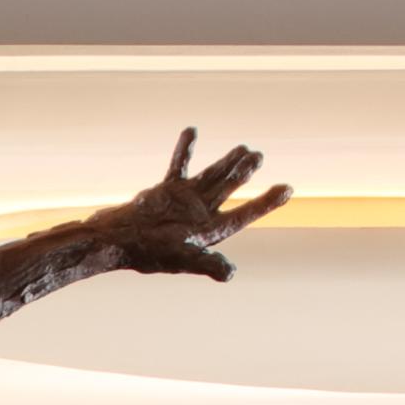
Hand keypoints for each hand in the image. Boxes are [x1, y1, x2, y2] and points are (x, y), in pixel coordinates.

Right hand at [86, 129, 282, 280]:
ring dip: (227, 162)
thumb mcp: (181, 259)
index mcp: (210, 230)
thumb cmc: (149, 253)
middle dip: (245, 173)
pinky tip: (192, 131)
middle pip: (229, 189)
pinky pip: (180, 166)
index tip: (287, 189)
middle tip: (259, 156)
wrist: (118, 242)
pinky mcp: (167, 191)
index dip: (266, 202)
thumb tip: (230, 273)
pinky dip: (186, 150)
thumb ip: (206, 263)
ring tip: (244, 148)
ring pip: (211, 175)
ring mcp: (185, 200)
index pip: (244, 214)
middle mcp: (201, 213)